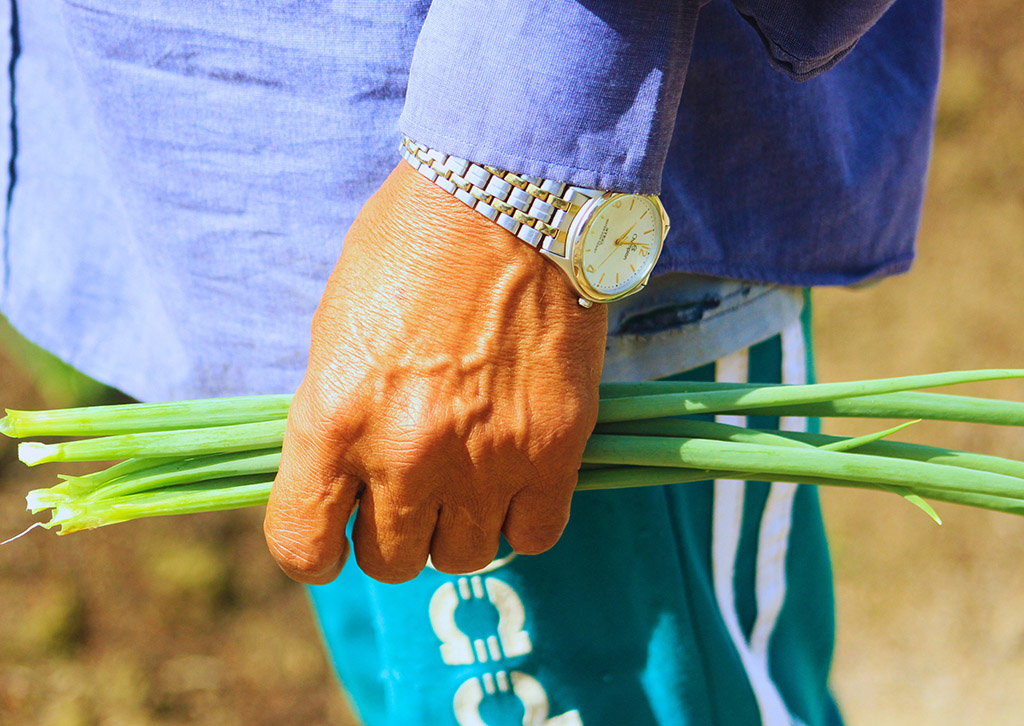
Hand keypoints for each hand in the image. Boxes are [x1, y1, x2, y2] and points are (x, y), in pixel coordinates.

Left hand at [264, 162, 606, 583]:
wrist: (509, 197)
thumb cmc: (411, 244)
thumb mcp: (338, 327)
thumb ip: (335, 415)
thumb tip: (344, 477)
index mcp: (334, 416)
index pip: (302, 544)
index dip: (314, 548)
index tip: (333, 531)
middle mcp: (406, 452)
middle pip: (390, 561)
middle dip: (391, 532)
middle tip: (409, 488)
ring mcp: (486, 458)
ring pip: (464, 556)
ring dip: (458, 526)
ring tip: (467, 477)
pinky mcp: (555, 449)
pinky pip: (534, 534)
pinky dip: (521, 516)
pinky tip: (515, 476)